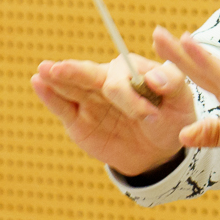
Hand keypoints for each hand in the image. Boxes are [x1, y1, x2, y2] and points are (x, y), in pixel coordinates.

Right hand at [31, 52, 196, 176]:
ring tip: (44, 70)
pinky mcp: (78, 120)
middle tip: (60, 68)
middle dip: (76, 71)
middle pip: (92, 74)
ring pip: (73, 86)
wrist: (157, 151)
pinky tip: (38, 82)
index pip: (125, 77)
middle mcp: (109, 80)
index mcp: (134, 70)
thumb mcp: (182, 103)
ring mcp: (91, 99)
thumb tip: (154, 76)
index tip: (148, 115)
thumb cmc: (171, 120)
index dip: (130, 95)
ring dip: (58, 78)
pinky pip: (62, 106)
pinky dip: (50, 95)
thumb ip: (173, 85)